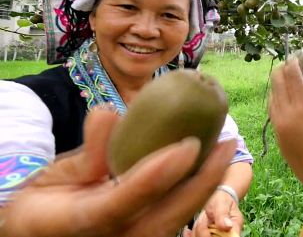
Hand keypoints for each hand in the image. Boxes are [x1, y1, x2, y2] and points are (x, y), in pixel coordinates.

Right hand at [0, 110, 235, 236]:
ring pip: (178, 218)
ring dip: (205, 185)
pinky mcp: (147, 235)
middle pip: (166, 215)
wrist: (43, 233)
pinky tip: (211, 165)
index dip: (157, 175)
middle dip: (202, 180)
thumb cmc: (46, 203)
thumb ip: (87, 151)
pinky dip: (195, 191)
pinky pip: (175, 216)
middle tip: (226, 142)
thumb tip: (107, 111)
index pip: (124, 201)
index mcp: (85, 221)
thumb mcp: (56, 175)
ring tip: (225, 149)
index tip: (187, 144)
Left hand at [268, 59, 302, 191]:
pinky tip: (283, 98)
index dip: (293, 64)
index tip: (295, 57)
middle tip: (289, 65)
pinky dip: (276, 101)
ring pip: (272, 97)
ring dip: (277, 86)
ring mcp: (279, 127)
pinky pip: (272, 112)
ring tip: (285, 79)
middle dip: (282, 71)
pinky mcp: (276, 136)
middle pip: (277, 84)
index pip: (292, 77)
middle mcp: (287, 116)